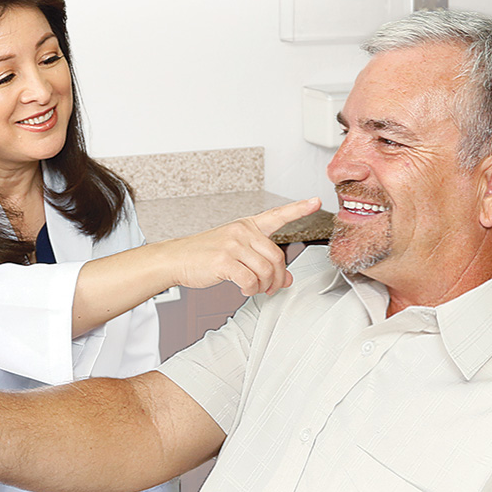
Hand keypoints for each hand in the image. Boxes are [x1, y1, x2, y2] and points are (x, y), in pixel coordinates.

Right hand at [167, 199, 320, 295]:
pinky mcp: (224, 261)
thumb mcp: (235, 252)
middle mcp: (241, 232)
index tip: (316, 201)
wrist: (176, 258)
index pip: (277, 215)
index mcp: (246, 226)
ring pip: (265, 270)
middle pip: (276, 257)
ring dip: (264, 286)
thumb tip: (285, 279)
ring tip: (255, 289)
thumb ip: (261, 261)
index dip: (299, 209)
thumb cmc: (203, 254)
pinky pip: (250, 280)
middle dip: (277, 277)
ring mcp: (232, 245)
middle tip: (271, 287)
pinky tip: (244, 288)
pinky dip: (251, 289)